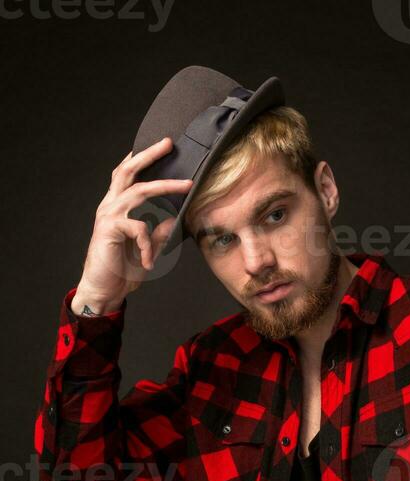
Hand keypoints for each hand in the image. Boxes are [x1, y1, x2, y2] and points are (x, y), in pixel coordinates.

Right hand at [72, 137, 193, 313]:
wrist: (103, 290)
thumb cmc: (122, 270)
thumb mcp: (147, 249)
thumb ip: (158, 233)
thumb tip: (175, 219)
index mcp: (118, 206)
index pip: (129, 174)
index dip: (143, 158)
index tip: (162, 146)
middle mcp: (111, 205)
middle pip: (128, 170)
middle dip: (149, 154)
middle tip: (168, 142)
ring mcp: (108, 215)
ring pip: (139, 191)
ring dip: (166, 186)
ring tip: (187, 185)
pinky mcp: (109, 229)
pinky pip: (139, 228)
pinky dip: (149, 244)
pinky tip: (149, 261)